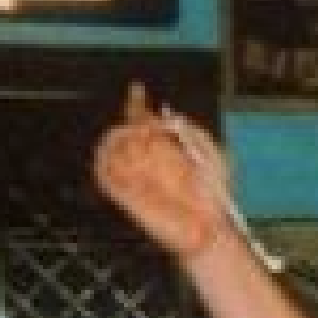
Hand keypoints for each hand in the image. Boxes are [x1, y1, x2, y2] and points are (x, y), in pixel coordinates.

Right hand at [92, 83, 236, 260]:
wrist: (209, 228)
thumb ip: (193, 131)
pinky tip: (127, 151)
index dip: (136, 103)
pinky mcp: (123, 195)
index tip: (138, 89)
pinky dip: (107, 156)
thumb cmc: (214, 196)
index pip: (143, 121)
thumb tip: (169, 115)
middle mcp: (145, 161)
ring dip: (119, 134)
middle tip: (147, 120)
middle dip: (132, 119)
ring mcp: (133, 177)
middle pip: (125, 129)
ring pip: (108, 146)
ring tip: (139, 134)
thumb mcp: (212, 155)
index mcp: (164, 150)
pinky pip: (103, 171)